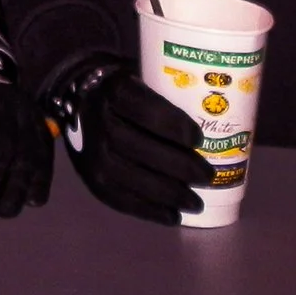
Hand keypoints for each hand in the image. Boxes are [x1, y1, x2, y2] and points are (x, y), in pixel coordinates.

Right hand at [52, 56, 212, 223]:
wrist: (79, 101)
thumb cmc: (126, 92)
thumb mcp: (141, 78)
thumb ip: (169, 96)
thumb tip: (216, 119)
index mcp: (115, 91)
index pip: (145, 109)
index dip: (173, 125)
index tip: (199, 138)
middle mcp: (99, 122)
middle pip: (140, 148)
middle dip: (178, 165)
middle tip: (207, 175)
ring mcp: (92, 154)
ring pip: (132, 178)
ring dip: (168, 194)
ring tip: (196, 203)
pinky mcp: (90, 179)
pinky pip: (121, 199)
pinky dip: (149, 211)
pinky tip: (173, 216)